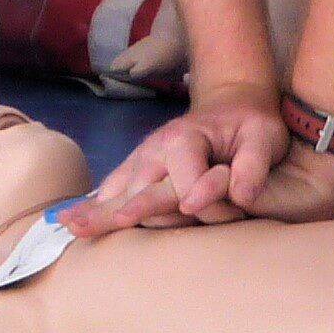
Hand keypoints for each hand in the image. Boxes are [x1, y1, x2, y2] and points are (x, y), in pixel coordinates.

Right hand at [67, 87, 333, 232]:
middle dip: (118, 210)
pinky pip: (115, 187)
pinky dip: (96, 203)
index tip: (221, 210)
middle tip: (80, 228)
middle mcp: (156, 149)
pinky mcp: (140, 167)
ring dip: (94, 208)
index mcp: (185, 140)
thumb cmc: (253, 126)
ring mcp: (144, 158)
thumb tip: (241, 197)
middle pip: (137, 188)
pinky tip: (76, 219)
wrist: (234, 104)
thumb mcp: (265, 138)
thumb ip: (253, 166)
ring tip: (68, 225)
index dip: (203, 201)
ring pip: (118, 189)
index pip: (186, 183)